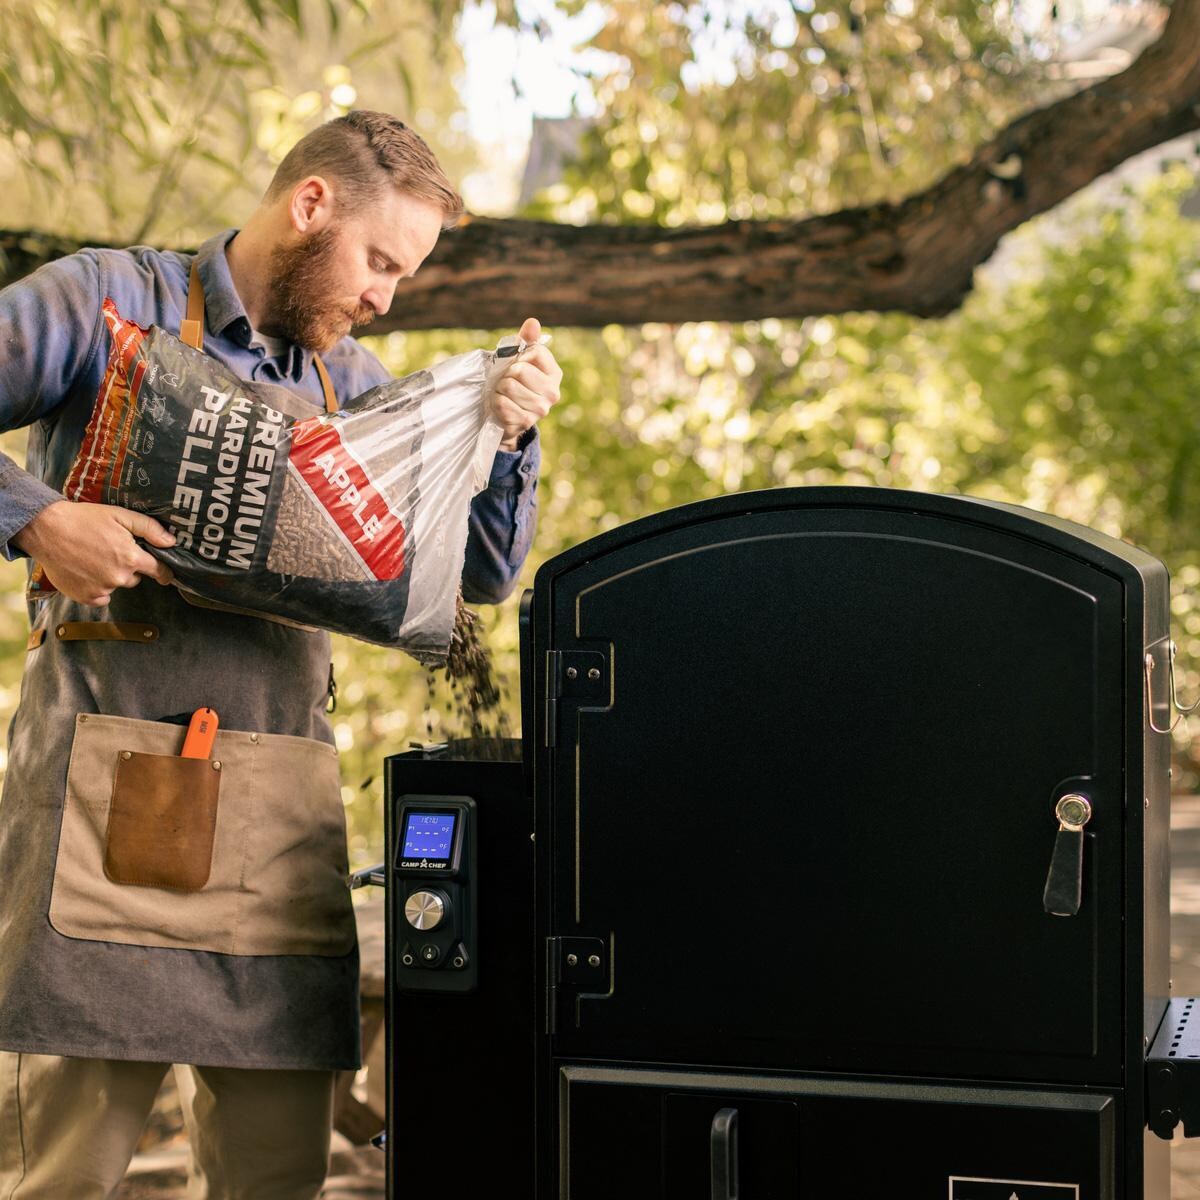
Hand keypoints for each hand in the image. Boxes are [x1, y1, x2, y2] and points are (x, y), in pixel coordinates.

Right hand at [13, 501, 176, 606]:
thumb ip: (149, 529)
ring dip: (111, 576)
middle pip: (134, 578)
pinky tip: (86, 572)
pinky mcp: (85, 597)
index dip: (163, 572)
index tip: (165, 575)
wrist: (46, 529)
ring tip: (93, 558)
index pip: (158, 571)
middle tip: (110, 552)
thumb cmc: (83, 519)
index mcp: (130, 558)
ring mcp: (101, 589)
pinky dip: (96, 588)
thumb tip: (172, 542)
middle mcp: (118, 577)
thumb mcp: (120, 516)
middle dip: (128, 567)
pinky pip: (101, 597)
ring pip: (116, 585)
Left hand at [492, 317, 561, 451]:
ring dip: (499, 389)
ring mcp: (541, 409)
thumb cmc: (514, 382)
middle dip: (506, 374)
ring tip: (503, 394)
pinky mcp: (526, 422)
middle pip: (520, 370)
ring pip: (509, 386)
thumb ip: (526, 340)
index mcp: (554, 373)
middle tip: (506, 381)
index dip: (519, 354)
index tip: (516, 363)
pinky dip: (496, 403)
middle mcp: (553, 392)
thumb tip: (533, 322)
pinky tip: (501, 406)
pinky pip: (502, 403)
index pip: (535, 351)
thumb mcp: (519, 359)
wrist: (508, 416)